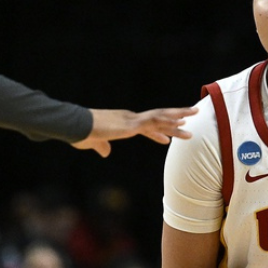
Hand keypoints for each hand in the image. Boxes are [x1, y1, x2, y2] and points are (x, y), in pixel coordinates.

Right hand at [73, 106, 196, 157]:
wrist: (73, 126)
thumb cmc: (80, 133)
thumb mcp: (93, 142)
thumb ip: (101, 147)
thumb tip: (105, 153)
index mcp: (123, 122)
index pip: (145, 126)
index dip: (158, 132)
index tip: (169, 139)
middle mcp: (130, 118)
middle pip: (157, 118)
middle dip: (175, 117)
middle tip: (193, 115)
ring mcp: (131, 120)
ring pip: (160, 117)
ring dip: (178, 117)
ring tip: (194, 115)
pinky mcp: (130, 124)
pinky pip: (153, 122)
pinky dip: (167, 122)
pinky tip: (180, 122)